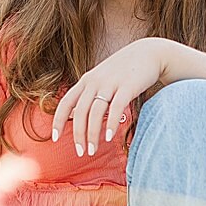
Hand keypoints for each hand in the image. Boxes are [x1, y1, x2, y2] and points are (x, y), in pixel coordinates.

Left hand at [52, 38, 164, 156]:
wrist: (150, 53)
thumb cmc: (126, 70)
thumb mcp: (104, 77)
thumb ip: (93, 93)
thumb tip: (83, 114)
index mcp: (86, 80)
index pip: (66, 102)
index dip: (57, 121)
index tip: (55, 138)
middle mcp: (95, 82)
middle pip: (79, 112)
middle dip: (78, 135)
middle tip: (81, 152)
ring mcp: (111, 84)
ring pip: (95, 113)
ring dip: (92, 134)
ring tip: (93, 150)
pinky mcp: (127, 87)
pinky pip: (115, 108)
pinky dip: (110, 124)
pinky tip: (109, 137)